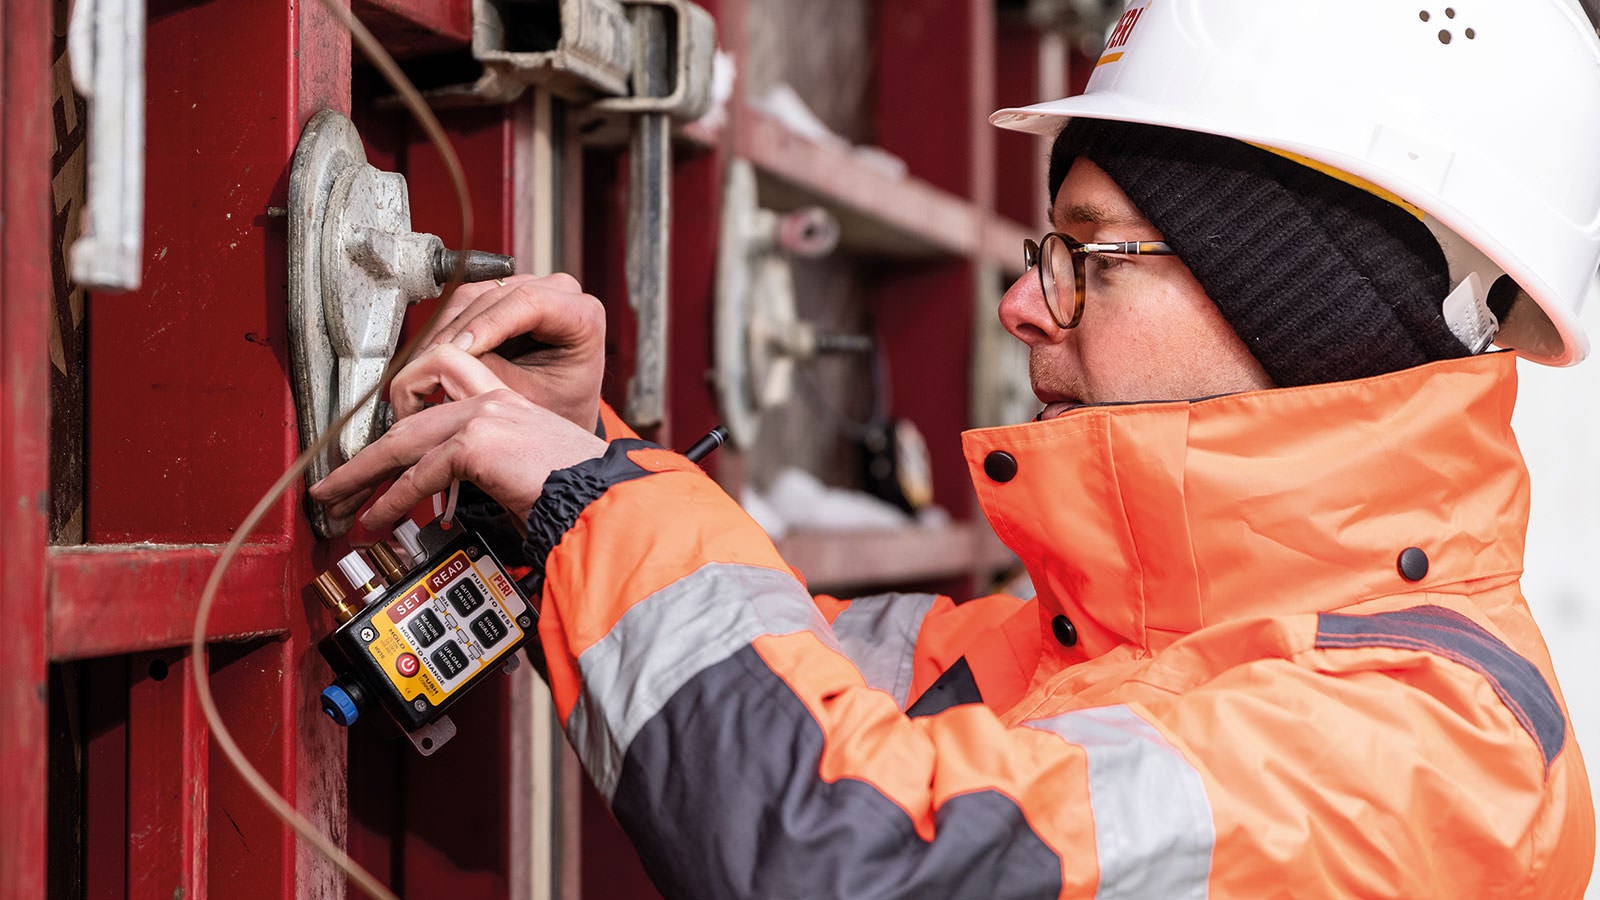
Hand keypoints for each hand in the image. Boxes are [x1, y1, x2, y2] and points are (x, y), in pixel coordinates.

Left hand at [310, 350, 606, 527]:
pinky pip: (418, 471)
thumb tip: (450, 501)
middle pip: (407, 416)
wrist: (608, 501)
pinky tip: (377, 517)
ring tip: (337, 500)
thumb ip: (487, 472)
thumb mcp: (527, 474)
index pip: (439, 391)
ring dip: (360, 473)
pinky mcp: (478, 442)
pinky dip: (391, 498)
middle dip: (364, 455)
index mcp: (508, 404)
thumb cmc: (583, 498)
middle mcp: (494, 401)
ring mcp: (485, 417)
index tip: (381, 451)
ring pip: (401, 439)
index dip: (401, 416)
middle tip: (337, 483)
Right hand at [396, 273, 605, 430]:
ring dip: (443, 332)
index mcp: (583, 314)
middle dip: (456, 334)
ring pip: (472, 297)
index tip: (457, 353)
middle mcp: (559, 291)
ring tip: (422, 366)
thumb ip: (491, 374)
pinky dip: (443, 330)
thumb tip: (447, 357)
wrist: (561, 410)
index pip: (530, 302)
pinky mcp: (502, 294)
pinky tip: (429, 356)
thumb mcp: (529, 397)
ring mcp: (529, 287)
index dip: (488, 324)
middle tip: (426, 367)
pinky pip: (463, 303)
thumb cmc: (558, 407)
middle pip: (495, 297)